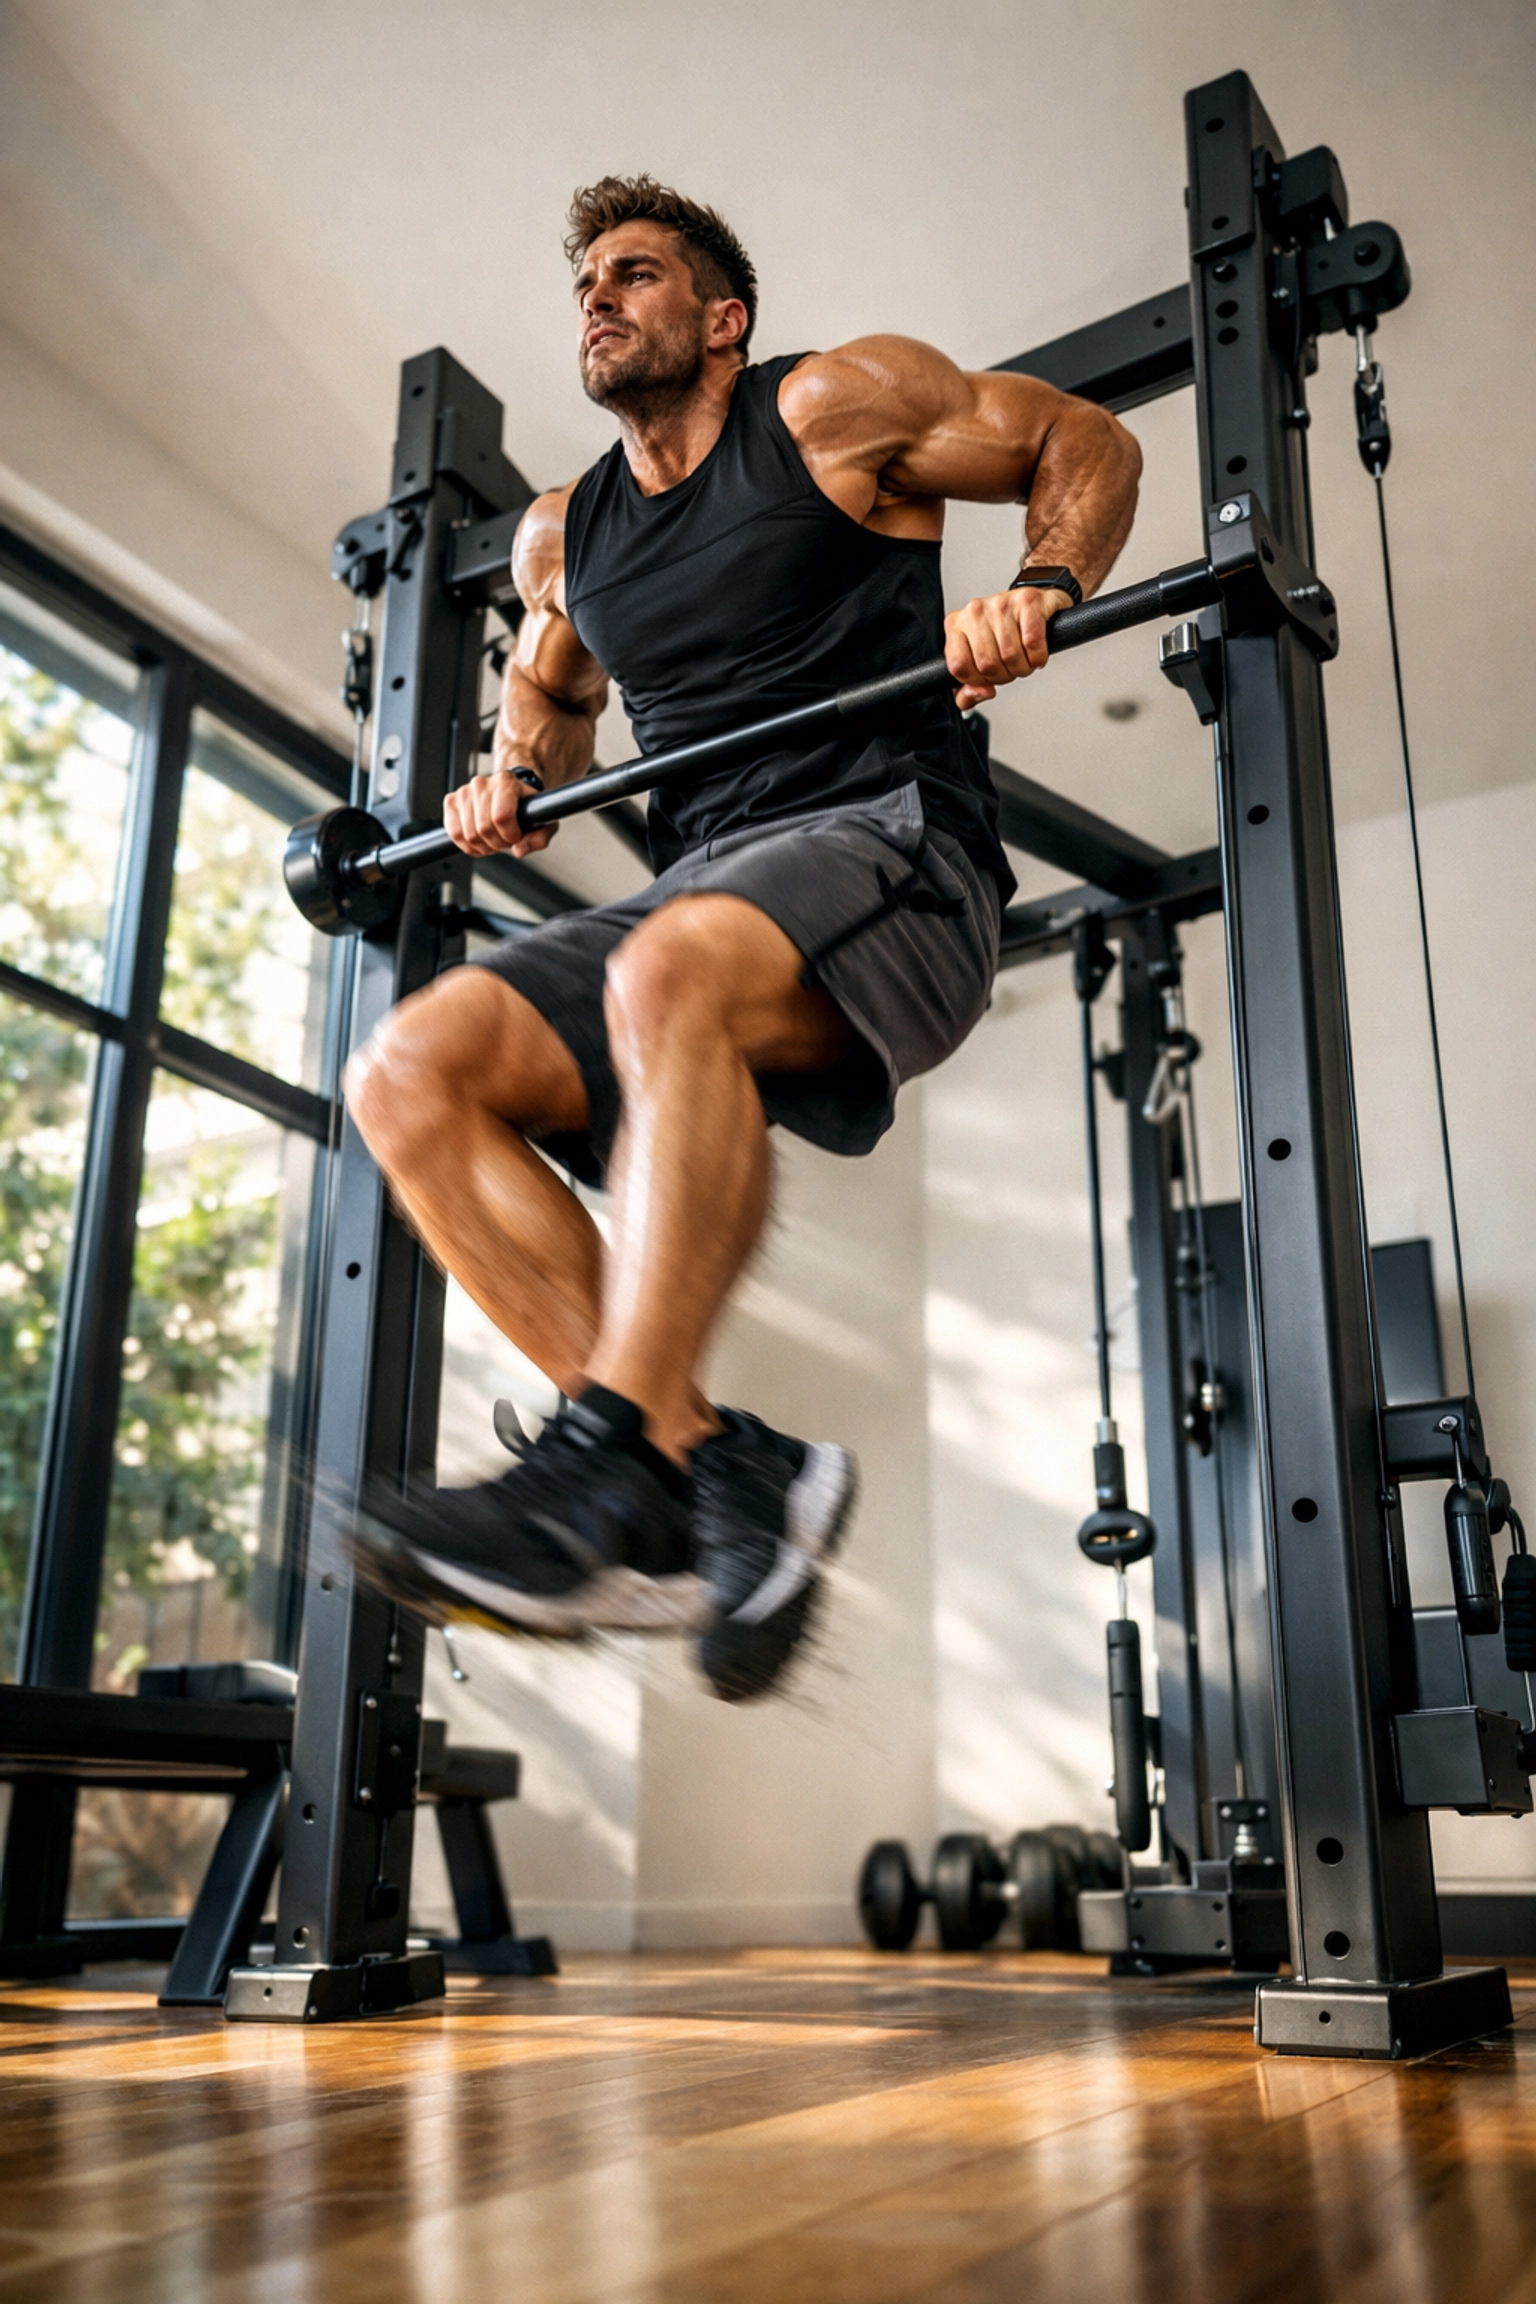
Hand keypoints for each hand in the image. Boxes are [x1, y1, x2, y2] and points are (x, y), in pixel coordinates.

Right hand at [443, 769, 555, 859]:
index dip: (510, 835)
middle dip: (497, 843)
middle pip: (484, 828)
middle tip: (505, 840)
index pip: (501, 816)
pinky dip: (467, 845)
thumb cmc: (524, 807)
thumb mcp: (543, 822)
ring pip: (469, 835)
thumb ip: (539, 837)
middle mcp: (482, 783)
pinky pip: (455, 834)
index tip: (516, 837)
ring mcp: (464, 792)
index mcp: (506, 781)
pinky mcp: (450, 802)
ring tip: (493, 839)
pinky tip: (479, 841)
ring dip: (483, 846)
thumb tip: (519, 850)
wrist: (508, 795)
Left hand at [943, 585, 1071, 709]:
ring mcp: (1000, 603)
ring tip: (1024, 659)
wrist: (1035, 606)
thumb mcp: (979, 661)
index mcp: (956, 625)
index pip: (959, 666)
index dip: (977, 681)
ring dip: (1023, 667)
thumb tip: (977, 694)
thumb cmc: (1005, 633)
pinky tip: (1035, 652)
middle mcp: (975, 611)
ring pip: (1010, 656)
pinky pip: (1032, 643)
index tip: (987, 677)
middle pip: (987, 665)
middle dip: (1004, 676)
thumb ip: (968, 689)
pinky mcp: (1027, 601)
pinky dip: (1037, 656)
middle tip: (1010, 667)